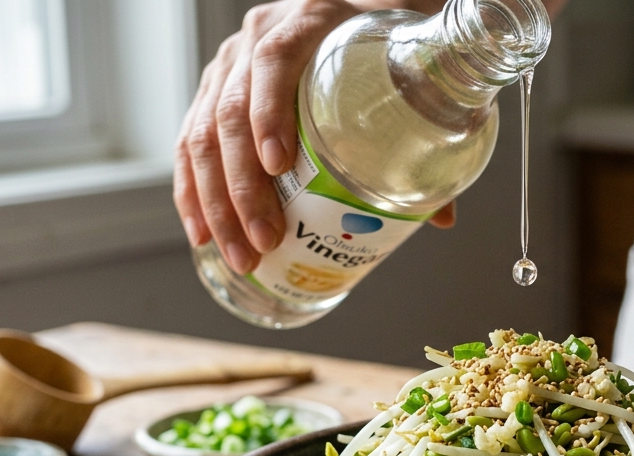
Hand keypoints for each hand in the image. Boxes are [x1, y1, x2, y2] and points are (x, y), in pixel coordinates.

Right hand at [173, 1, 454, 275]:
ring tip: (241, 253)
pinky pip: (191, 143)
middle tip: (265, 239)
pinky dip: (193, 192)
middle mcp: (259, 36)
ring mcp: (230, 64)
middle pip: (232, 109)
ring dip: (217, 202)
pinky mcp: (214, 91)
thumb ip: (429, 129)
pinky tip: (203, 233)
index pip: (276, 59)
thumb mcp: (412, 68)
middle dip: (243, 185)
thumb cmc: (387, 41)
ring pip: (204, 133)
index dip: (271, 112)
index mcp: (312, 19)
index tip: (277, 165)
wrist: (361, 11)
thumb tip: (442, 217)